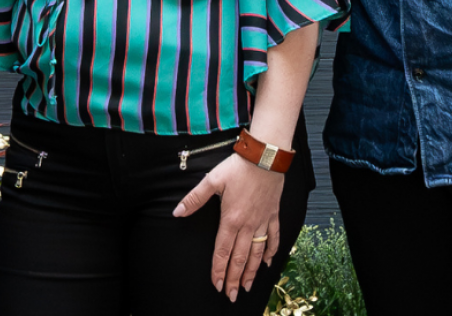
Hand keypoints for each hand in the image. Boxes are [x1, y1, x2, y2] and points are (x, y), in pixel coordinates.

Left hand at [173, 152, 283, 301]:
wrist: (265, 157)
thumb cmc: (238, 167)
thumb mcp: (212, 180)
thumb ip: (194, 199)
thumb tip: (177, 212)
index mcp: (230, 219)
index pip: (222, 251)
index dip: (218, 270)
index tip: (216, 284)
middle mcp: (247, 225)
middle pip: (239, 257)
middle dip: (233, 278)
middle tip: (230, 295)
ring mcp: (261, 221)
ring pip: (256, 253)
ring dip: (251, 272)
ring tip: (246, 286)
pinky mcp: (272, 214)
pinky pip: (274, 238)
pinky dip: (271, 252)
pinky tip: (267, 263)